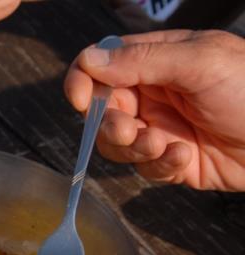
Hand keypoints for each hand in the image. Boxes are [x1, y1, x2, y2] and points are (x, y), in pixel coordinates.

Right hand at [64, 30, 244, 190]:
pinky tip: (185, 157)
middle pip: (101, 111)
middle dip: (110, 125)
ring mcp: (159, 128)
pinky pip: (143, 169)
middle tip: (132, 131)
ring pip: (116, 144)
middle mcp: (152, 95)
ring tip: (163, 146)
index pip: (100, 66)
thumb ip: (142, 60)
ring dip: (134, 149)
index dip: (83, 82)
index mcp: (156, 61)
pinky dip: (160, 165)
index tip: (81, 100)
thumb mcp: (200, 63)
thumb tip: (90, 60)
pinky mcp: (169, 161)